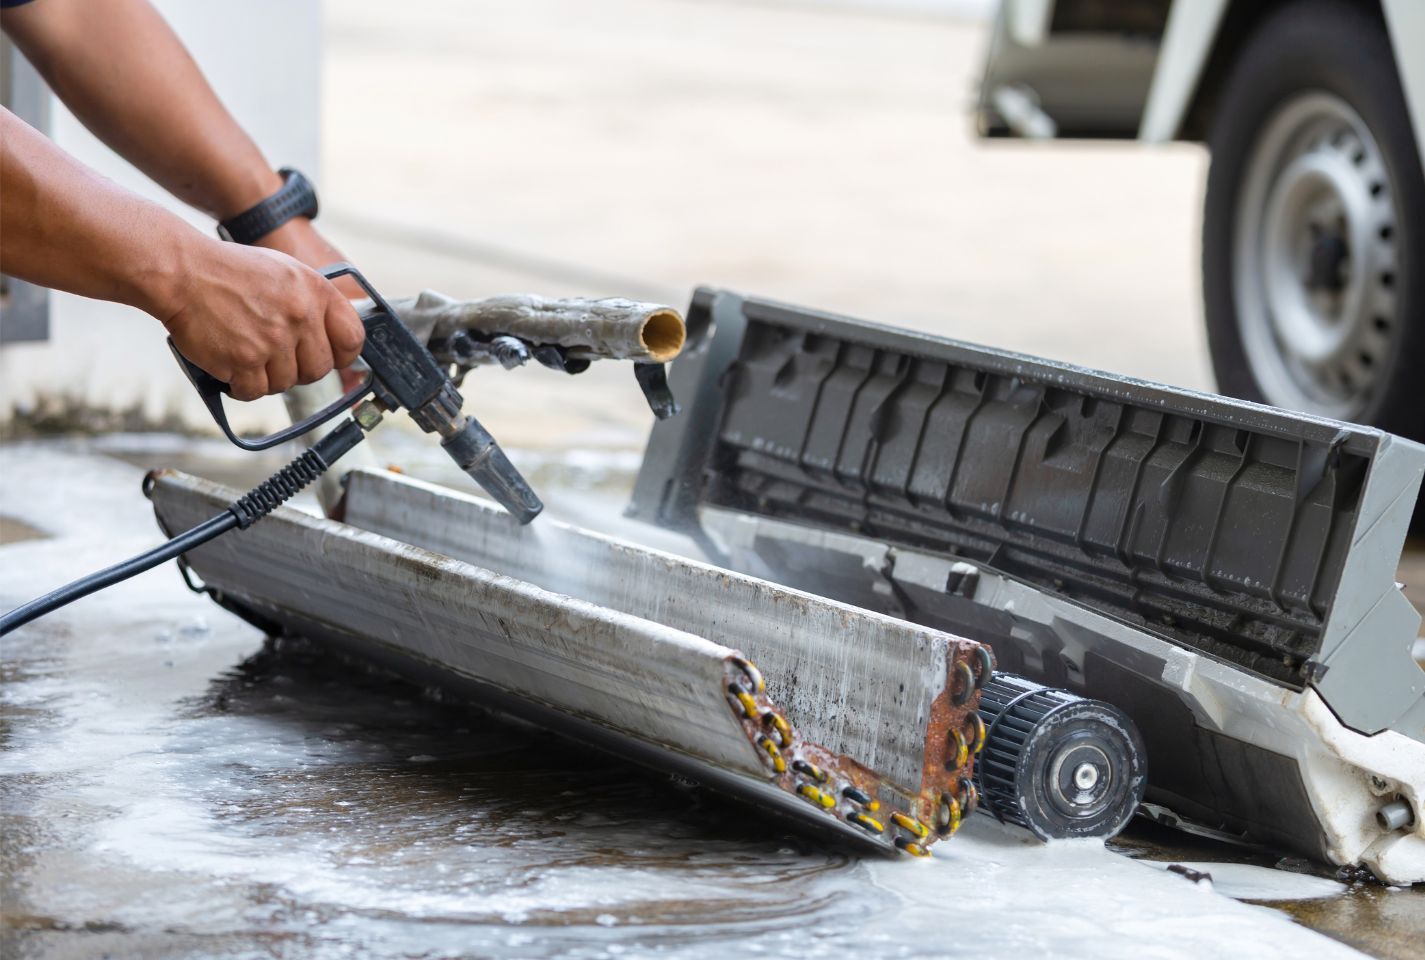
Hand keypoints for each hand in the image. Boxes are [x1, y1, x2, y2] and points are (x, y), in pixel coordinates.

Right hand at [158, 238, 364, 400]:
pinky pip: (255, 391)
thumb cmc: (230, 272)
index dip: (342, 355)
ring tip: (247, 356)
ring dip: (266, 377)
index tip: (330, 359)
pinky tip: (232, 370)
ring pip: (286, 383)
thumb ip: (312, 303)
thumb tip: (332, 340)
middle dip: (299, 370)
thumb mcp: (285, 272)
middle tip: (276, 359)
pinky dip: (242, 387)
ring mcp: (273, 339)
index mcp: (316, 292)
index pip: (351, 339)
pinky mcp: (244, 359)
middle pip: (318, 369)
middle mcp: (299, 316)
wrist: (183, 271)